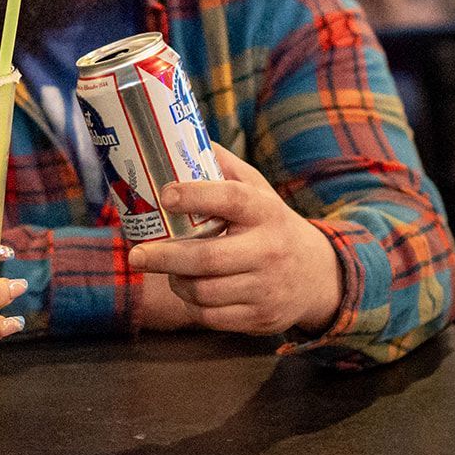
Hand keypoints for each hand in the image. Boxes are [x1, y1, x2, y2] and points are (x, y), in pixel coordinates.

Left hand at [127, 147, 341, 336]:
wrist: (319, 275)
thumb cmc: (270, 224)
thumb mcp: (257, 189)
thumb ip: (222, 166)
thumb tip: (178, 136)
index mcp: (265, 211)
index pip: (230, 198)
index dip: (194, 196)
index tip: (163, 194)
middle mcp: (269, 250)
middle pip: (208, 258)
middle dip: (164, 257)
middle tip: (136, 255)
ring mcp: (267, 287)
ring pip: (205, 291)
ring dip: (176, 281)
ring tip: (165, 269)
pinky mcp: (261, 318)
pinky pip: (212, 317)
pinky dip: (191, 305)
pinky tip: (186, 289)